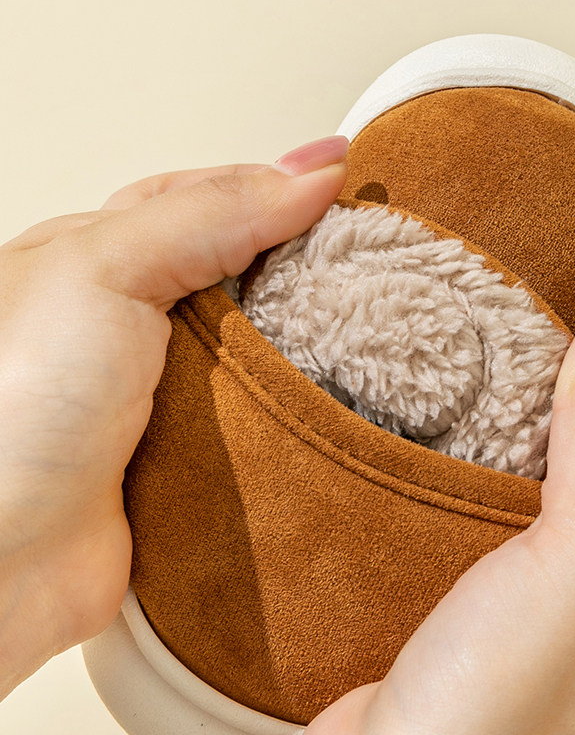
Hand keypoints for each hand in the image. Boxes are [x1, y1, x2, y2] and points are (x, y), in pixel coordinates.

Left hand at [0, 136, 348, 698]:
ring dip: (308, 351)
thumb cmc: (11, 410)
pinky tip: (332, 410)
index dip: (280, 186)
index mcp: (100, 256)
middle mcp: (133, 323)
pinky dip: (296, 419)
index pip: (209, 199)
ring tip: (373, 333)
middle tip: (377, 260)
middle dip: (306, 268)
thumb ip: (209, 216)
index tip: (352, 187)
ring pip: (259, 353)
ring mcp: (163, 394)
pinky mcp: (191, 459)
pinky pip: (261, 426)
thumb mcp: (103, 270)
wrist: (3, 558)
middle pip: (244, 276)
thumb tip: (309, 175)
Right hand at [252, 284, 574, 734]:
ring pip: (527, 516)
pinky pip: (479, 551)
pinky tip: (426, 507)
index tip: (538, 372)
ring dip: (485, 479)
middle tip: (484, 414)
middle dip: (536, 445)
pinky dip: (451, 519)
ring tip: (449, 457)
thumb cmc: (500, 724)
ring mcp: (553, 641)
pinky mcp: (483, 642)